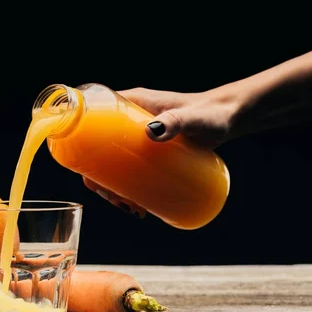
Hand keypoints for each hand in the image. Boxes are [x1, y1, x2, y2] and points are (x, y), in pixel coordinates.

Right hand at [83, 86, 240, 214]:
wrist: (230, 117)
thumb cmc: (211, 111)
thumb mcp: (190, 117)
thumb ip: (175, 121)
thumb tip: (152, 132)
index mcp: (126, 104)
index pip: (89, 125)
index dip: (81, 150)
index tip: (91, 177)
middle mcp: (127, 120)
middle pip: (98, 152)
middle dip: (100, 181)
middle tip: (118, 200)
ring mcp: (138, 136)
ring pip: (113, 164)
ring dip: (113, 188)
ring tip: (131, 207)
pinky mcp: (150, 150)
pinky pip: (129, 169)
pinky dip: (128, 187)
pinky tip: (136, 203)